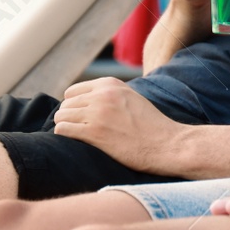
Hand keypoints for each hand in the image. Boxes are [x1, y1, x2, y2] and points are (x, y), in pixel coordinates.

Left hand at [51, 77, 189, 174]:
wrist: (167, 144)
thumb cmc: (151, 126)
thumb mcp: (131, 98)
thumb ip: (111, 95)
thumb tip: (86, 100)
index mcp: (111, 84)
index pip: (73, 91)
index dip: (74, 106)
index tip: (81, 118)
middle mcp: (102, 95)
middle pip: (66, 104)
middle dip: (69, 117)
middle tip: (79, 130)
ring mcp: (98, 113)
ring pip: (61, 116)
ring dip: (65, 126)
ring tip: (77, 136)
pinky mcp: (95, 132)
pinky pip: (63, 129)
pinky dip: (64, 135)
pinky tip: (74, 141)